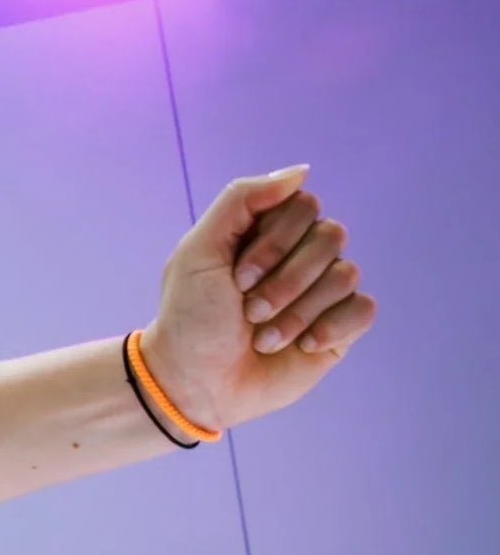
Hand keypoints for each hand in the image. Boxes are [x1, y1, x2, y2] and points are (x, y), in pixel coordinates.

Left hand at [142, 165, 373, 431]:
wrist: (194, 383)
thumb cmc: (191, 318)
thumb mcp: (199, 251)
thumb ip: (242, 199)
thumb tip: (302, 171)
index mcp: (268, 232)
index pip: (305, 206)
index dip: (275, 242)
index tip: (236, 277)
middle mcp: (301, 255)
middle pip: (331, 236)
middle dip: (285, 279)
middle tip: (248, 310)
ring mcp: (323, 291)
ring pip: (345, 274)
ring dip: (297, 311)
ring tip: (263, 337)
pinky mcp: (339, 327)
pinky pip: (363, 309)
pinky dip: (331, 328)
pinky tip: (301, 346)